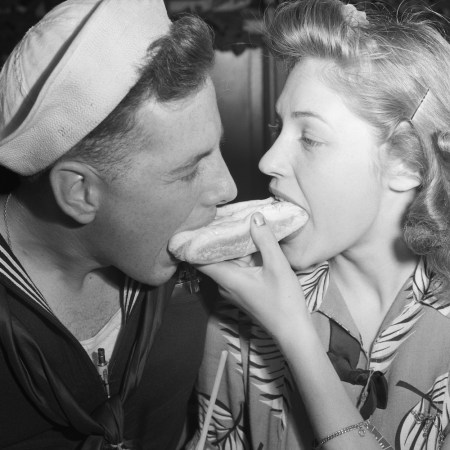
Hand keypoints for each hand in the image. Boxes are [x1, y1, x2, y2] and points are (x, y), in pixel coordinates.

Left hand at [196, 212, 308, 337]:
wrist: (293, 332)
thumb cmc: (284, 301)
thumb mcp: (277, 266)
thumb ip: (265, 240)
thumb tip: (254, 216)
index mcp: (227, 278)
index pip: (198, 258)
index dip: (196, 241)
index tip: (198, 222)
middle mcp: (224, 284)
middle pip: (213, 257)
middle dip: (217, 237)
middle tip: (222, 215)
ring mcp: (233, 288)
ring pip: (226, 262)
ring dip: (231, 246)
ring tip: (235, 222)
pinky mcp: (243, 290)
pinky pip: (236, 268)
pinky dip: (240, 255)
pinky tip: (249, 242)